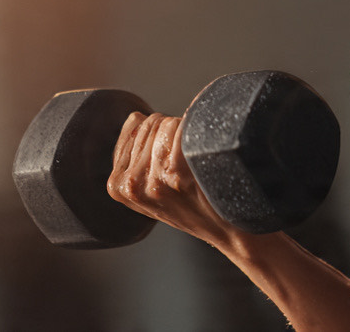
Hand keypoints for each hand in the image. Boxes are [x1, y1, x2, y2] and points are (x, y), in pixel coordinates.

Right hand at [106, 112, 238, 246]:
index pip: (136, 123)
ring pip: (168, 124)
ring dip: (187, 134)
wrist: (232, 231)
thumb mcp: (152, 188)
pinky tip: (207, 157)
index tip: (173, 152)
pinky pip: (184, 129)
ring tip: (197, 163)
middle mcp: (131, 184)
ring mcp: (153, 180)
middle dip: (173, 131)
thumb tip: (137, 118)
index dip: (161, 130)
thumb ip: (137, 156)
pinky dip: (200, 133)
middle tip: (189, 160)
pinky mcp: (176, 173)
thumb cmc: (196, 204)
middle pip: (153, 122)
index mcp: (117, 185)